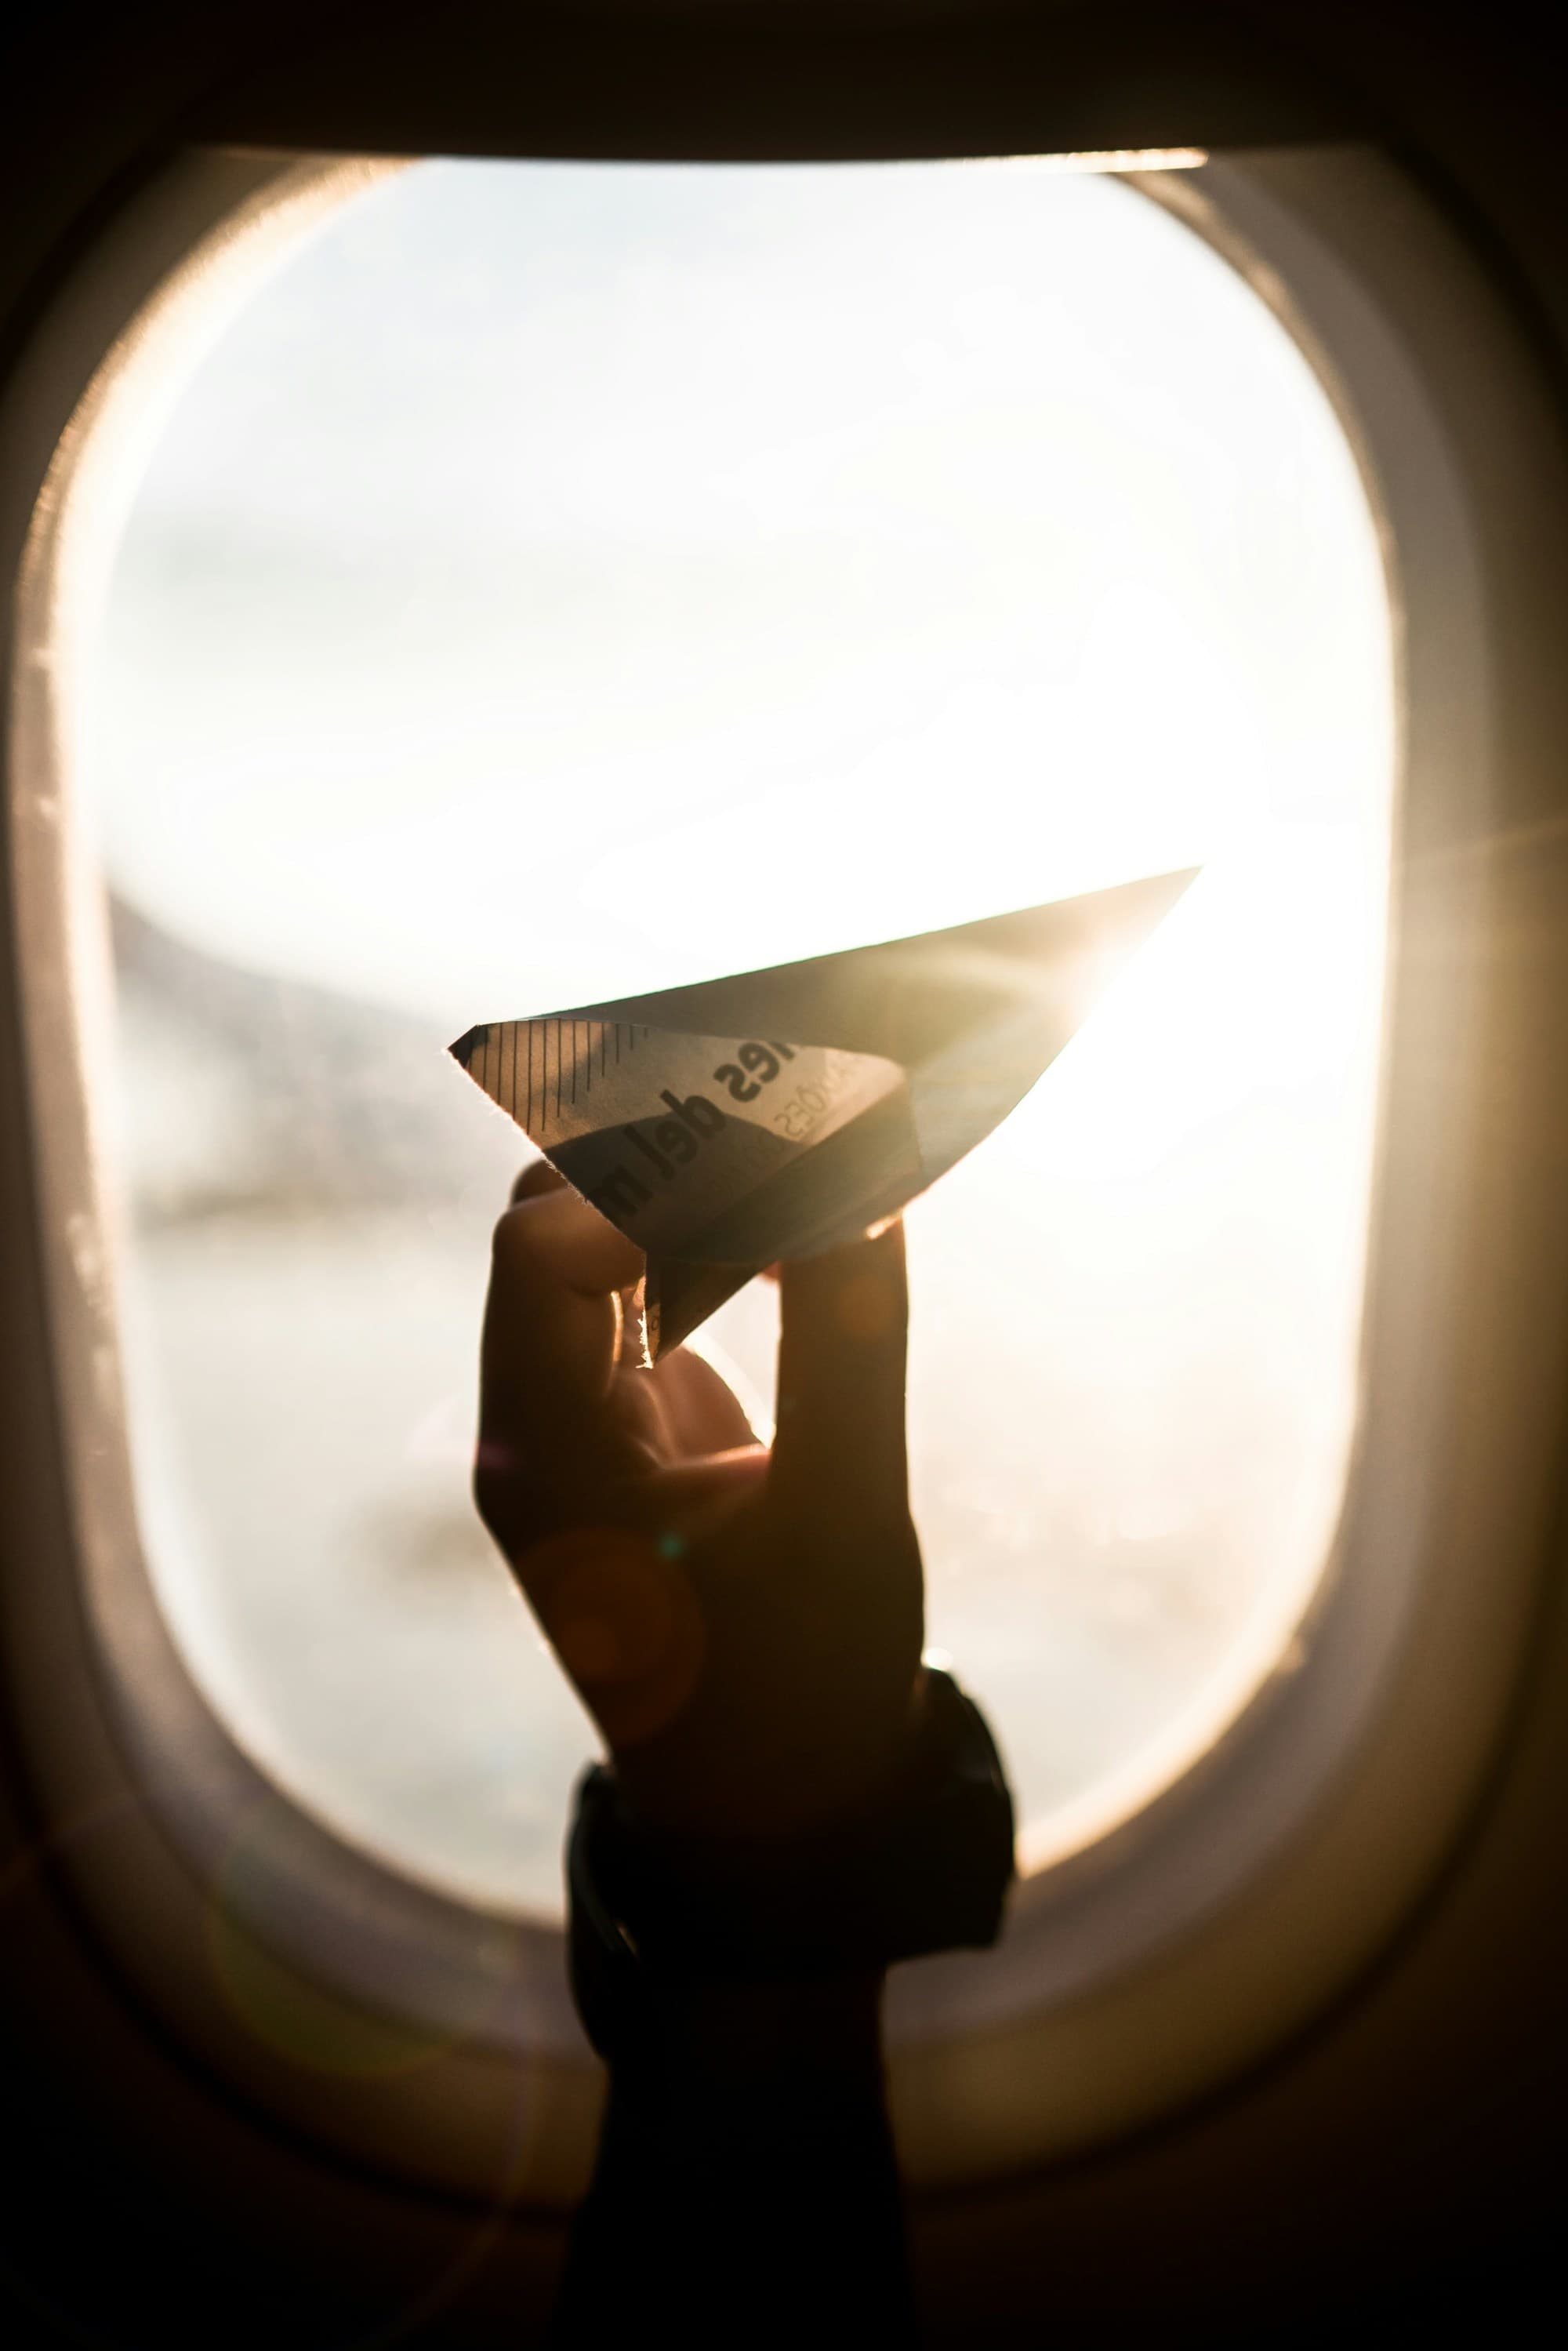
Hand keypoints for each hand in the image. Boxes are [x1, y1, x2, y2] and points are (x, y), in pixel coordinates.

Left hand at [475, 1164, 925, 1841]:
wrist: (783, 1813)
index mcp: (544, 1454)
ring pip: (596, 1254)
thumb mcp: (846, 1513)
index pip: (541, 1251)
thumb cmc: (807, 1684)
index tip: (775, 1160)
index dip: (643, 1183)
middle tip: (795, 1115)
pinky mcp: (633, 1431)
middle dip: (661, 1163)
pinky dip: (714, 1249)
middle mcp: (535, 1426)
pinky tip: (804, 1235)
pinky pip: (647, 1298)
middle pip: (551, 1228)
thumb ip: (846, 1338)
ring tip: (811, 1162)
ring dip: (691, 1198)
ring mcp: (577, 1426)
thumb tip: (860, 1179)